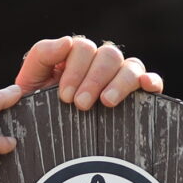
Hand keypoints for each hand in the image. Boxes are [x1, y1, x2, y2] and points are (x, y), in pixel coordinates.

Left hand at [13, 36, 163, 109]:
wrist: (48, 141)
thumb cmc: (38, 108)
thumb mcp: (31, 81)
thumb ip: (42, 55)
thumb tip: (67, 41)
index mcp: (76, 57)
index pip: (83, 48)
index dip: (75, 70)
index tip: (64, 96)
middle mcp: (101, 64)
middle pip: (109, 55)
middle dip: (94, 79)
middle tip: (81, 105)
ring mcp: (121, 78)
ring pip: (130, 66)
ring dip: (119, 82)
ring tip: (107, 103)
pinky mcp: (138, 95)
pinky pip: (151, 79)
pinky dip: (151, 80)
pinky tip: (147, 87)